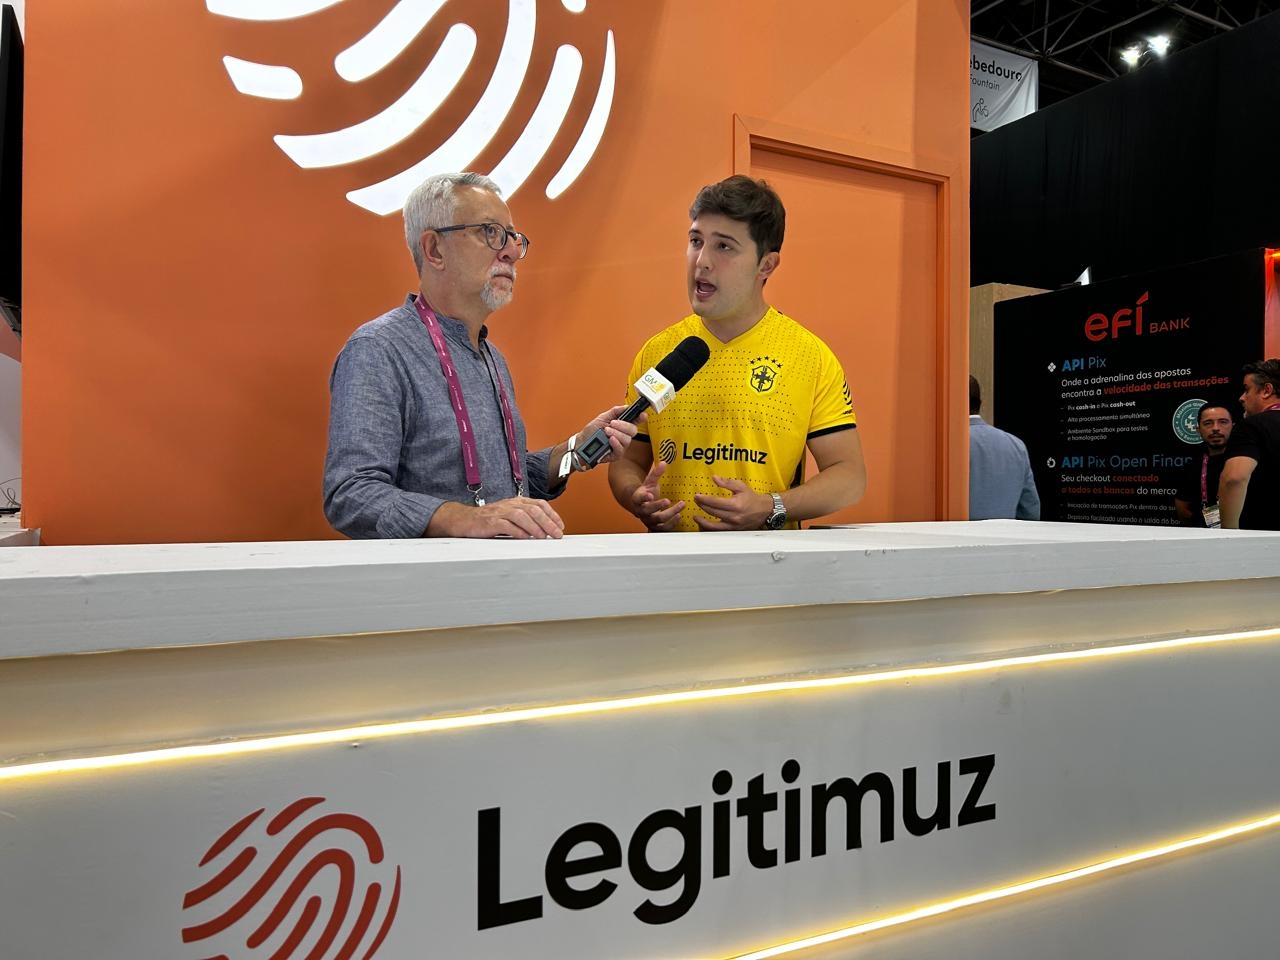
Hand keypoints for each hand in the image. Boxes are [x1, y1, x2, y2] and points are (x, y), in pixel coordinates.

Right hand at [429, 498, 564, 538]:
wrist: (463, 520)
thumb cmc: (488, 520)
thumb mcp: (509, 516)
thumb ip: (525, 520)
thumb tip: (545, 531)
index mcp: (516, 501)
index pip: (539, 504)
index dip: (552, 514)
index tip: (560, 527)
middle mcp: (510, 504)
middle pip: (533, 510)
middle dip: (548, 522)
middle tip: (557, 535)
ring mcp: (500, 512)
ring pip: (522, 516)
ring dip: (535, 527)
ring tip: (544, 537)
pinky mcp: (491, 522)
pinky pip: (507, 525)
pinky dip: (518, 532)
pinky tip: (526, 538)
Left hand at [576, 405, 638, 466]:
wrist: (581, 444)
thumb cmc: (590, 432)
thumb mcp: (602, 418)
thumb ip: (615, 411)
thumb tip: (626, 407)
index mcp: (621, 426)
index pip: (635, 421)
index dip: (640, 418)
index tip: (642, 415)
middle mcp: (622, 436)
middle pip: (633, 430)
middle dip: (623, 425)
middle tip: (612, 423)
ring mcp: (620, 446)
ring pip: (627, 440)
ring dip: (616, 433)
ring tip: (606, 431)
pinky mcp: (616, 455)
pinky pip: (621, 449)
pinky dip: (616, 443)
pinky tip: (610, 439)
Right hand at [629, 460, 684, 530]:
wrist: (642, 507)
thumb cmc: (647, 493)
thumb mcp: (650, 483)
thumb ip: (656, 473)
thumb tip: (664, 462)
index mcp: (637, 499)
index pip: (638, 499)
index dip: (643, 498)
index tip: (649, 495)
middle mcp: (641, 512)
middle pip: (649, 511)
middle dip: (658, 506)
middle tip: (668, 500)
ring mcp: (648, 520)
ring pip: (658, 520)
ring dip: (670, 514)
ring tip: (681, 506)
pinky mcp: (656, 527)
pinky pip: (663, 528)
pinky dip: (672, 523)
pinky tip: (679, 516)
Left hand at [693, 475, 772, 529]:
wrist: (765, 510)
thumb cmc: (753, 499)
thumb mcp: (741, 486)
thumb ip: (727, 482)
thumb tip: (715, 478)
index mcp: (735, 504)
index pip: (715, 502)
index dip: (704, 499)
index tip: (697, 496)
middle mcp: (733, 516)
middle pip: (712, 512)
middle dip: (702, 506)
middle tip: (696, 501)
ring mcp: (733, 525)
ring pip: (713, 525)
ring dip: (702, 521)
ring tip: (696, 517)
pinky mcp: (733, 530)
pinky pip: (719, 531)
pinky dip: (710, 528)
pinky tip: (705, 524)